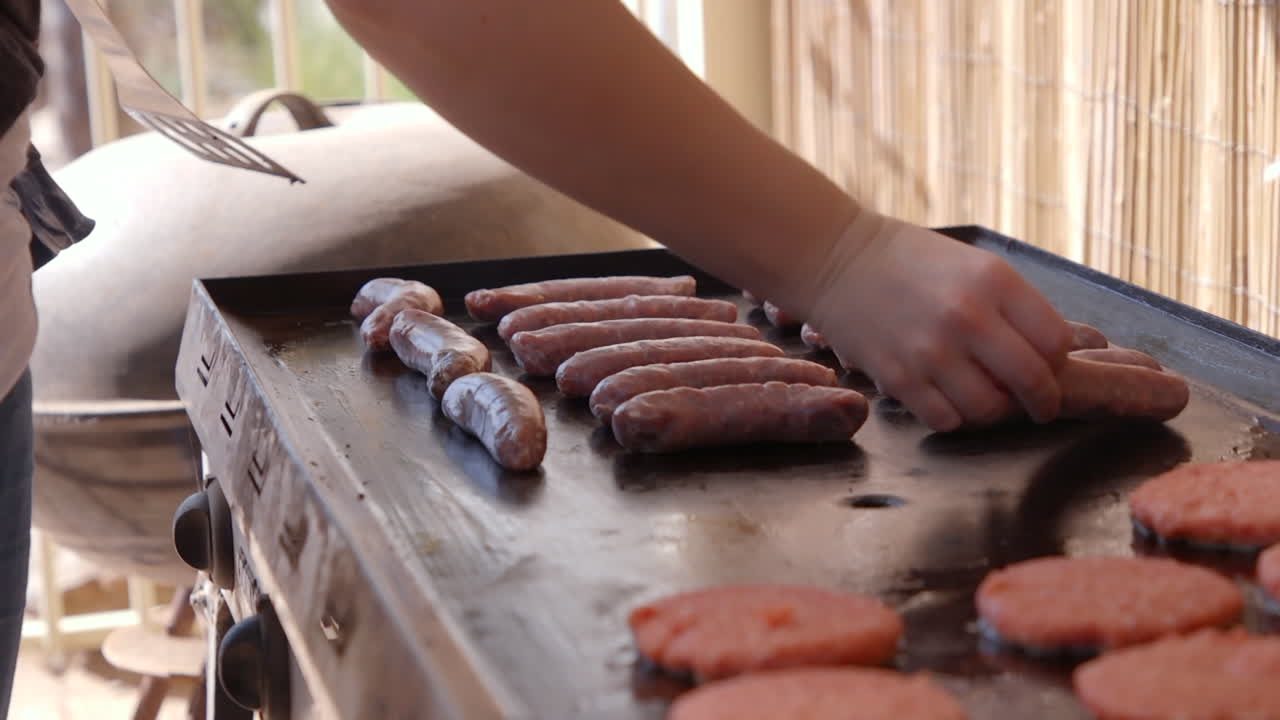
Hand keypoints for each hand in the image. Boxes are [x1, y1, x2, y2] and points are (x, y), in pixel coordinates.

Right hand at [805, 212, 1072, 431]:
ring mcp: (931, 351)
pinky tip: (945, 398)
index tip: (1049, 368)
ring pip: (989, 410)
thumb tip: (1048, 358)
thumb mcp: (973, 264)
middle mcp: (968, 316)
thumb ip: (1012, 306)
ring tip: (984, 398)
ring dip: (992, 411)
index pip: (1057, 343)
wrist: (837, 259)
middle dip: (1043, 402)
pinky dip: (952, 416)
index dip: (1058, 362)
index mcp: (994, 281)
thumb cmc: (909, 262)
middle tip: (1040, 407)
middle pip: (1033, 382)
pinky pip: (945, 420)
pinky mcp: (898, 378)